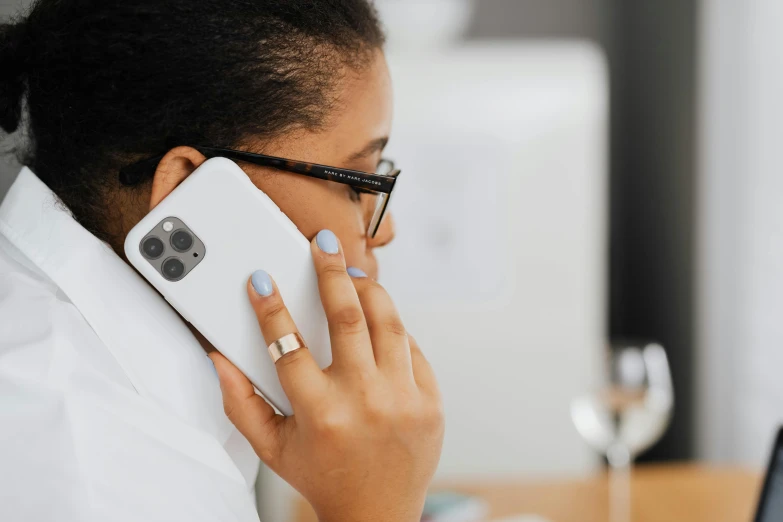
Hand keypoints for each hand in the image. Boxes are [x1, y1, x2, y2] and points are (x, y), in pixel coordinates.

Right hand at [209, 230, 443, 521]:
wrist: (377, 514)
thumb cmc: (321, 477)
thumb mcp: (272, 448)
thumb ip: (240, 404)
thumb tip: (220, 358)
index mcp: (320, 415)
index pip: (288, 346)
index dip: (270, 307)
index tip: (260, 278)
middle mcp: (365, 402)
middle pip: (347, 316)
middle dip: (331, 271)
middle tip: (323, 243)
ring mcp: (403, 400)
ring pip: (388, 322)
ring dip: (369, 289)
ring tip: (352, 273)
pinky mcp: (430, 401)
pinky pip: (411, 348)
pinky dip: (393, 328)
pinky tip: (377, 318)